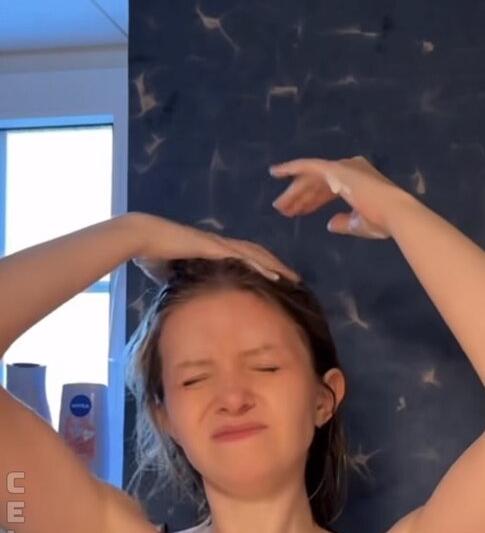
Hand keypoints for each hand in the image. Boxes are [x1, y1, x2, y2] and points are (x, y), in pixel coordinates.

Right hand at [131, 213, 299, 283]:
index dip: (262, 266)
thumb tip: (179, 294)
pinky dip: (261, 267)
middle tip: (295, 280)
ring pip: (255, 255)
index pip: (244, 257)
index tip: (277, 278)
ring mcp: (218, 244)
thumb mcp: (171, 272)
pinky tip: (275, 276)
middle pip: (256, 255)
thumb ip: (180, 279)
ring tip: (293, 279)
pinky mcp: (214, 248)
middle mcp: (219, 244)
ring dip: (276, 267)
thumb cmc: (152, 254)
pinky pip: (244, 258)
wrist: (142, 238)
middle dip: (277, 266)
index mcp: (212, 249)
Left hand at [269, 155, 400, 238]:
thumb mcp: (360, 224)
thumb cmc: (382, 221)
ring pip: (311, 178)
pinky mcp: (335, 168)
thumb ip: (345, 222)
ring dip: (294, 192)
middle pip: (318, 183)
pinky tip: (275, 172)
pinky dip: (291, 168)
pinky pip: (308, 166)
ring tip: (279, 206)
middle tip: (283, 210)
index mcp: (358, 182)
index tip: (300, 212)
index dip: (314, 201)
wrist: (393, 213)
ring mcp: (343, 167)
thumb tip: (330, 224)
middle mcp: (350, 169)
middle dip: (301, 197)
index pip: (330, 189)